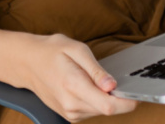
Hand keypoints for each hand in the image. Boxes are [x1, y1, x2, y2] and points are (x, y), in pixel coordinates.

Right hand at [16, 33, 138, 121]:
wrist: (28, 63)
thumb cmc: (52, 52)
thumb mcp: (76, 49)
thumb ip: (96, 70)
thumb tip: (112, 85)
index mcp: (74, 86)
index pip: (109, 106)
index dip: (128, 102)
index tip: (136, 93)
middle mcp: (72, 105)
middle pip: (108, 110)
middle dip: (117, 97)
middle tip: (110, 78)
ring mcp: (70, 113)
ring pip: (101, 111)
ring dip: (105, 98)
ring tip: (91, 79)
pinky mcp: (70, 116)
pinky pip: (92, 111)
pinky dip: (96, 100)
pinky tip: (85, 86)